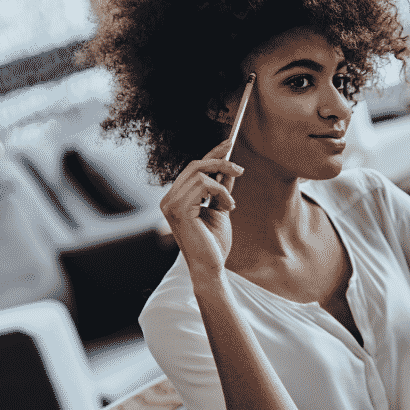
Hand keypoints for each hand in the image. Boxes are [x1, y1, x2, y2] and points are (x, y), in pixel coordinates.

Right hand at [159, 139, 243, 276]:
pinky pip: (203, 184)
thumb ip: (221, 189)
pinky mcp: (178, 208)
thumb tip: (229, 169)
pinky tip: (228, 208)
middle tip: (240, 170)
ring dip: (223, 187)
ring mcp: (170, 203)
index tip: (229, 142)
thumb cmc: (214, 243)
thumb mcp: (221, 209)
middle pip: (195, 165)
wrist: (211, 266)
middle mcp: (169, 198)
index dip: (211, 153)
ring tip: (231, 205)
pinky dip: (221, 193)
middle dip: (221, 163)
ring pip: (201, 173)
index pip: (192, 168)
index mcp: (176, 198)